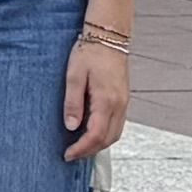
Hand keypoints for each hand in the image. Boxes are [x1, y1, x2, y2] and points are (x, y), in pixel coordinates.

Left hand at [62, 28, 130, 158]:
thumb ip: (73, 102)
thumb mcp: (74, 75)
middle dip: (90, 151)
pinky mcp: (124, 99)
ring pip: (115, 134)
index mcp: (106, 101)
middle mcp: (119, 105)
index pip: (96, 135)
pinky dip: (106, 134)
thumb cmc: (89, 52)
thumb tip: (71, 127)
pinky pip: (118, 124)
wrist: (109, 36)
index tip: (67, 154)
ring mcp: (124, 103)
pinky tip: (93, 132)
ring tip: (80, 147)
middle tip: (71, 154)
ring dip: (99, 145)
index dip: (81, 149)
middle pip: (108, 139)